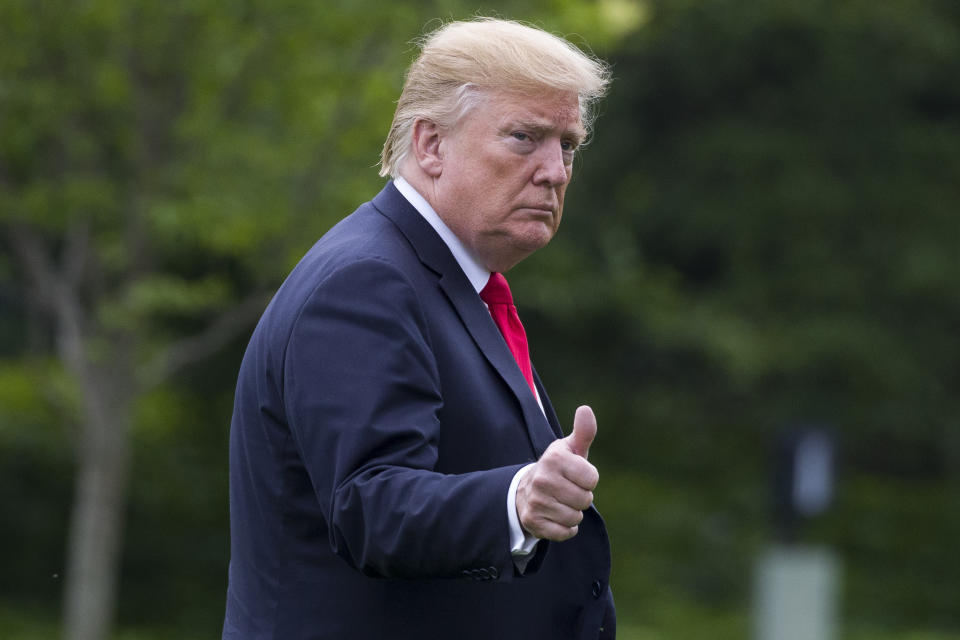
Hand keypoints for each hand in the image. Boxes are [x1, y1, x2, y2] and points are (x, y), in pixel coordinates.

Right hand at [516, 405, 598, 540]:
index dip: (588, 479)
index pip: (592, 479)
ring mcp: (536, 501)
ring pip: (575, 517)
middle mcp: (543, 479)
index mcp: (554, 458)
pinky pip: (565, 532)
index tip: (575, 475)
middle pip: (585, 500)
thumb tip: (585, 409)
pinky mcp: (533, 522)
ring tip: (560, 502)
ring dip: (573, 513)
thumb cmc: (557, 468)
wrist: (525, 490)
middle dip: (581, 497)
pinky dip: (565, 528)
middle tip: (567, 490)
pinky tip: (555, 516)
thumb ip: (583, 432)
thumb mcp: (570, 449)